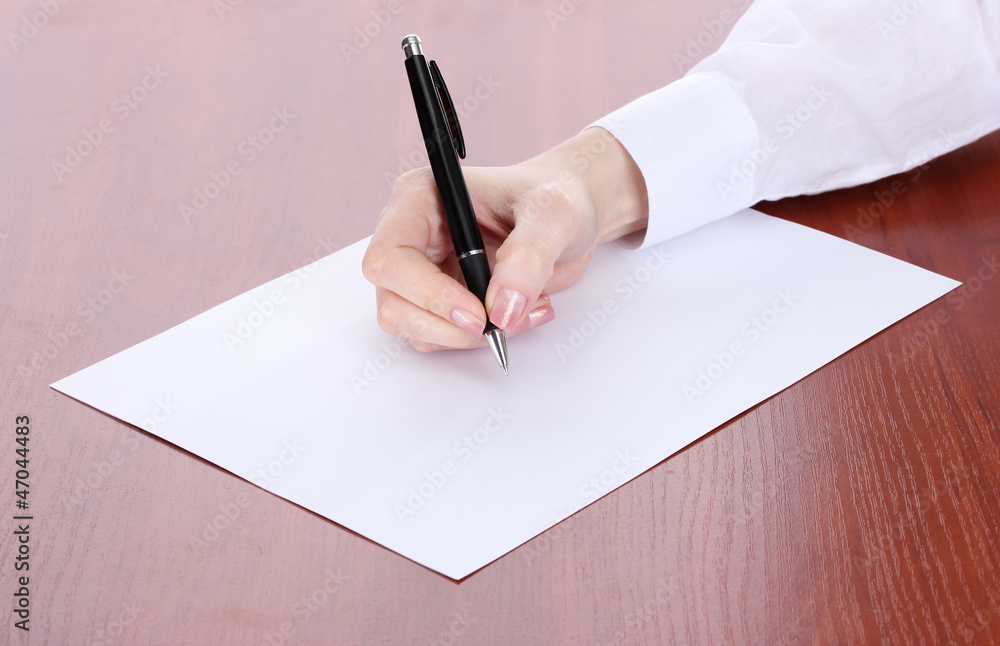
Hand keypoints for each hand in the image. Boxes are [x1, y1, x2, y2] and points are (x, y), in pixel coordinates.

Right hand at [361, 127, 648, 351]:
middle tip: (503, 323)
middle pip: (393, 301)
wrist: (571, 215)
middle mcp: (409, 235)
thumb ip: (528, 256)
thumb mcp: (554, 215)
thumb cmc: (555, 196)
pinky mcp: (438, 300)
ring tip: (522, 312)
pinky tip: (518, 313)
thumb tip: (501, 307)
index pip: (390, 257)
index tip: (476, 312)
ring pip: (411, 326)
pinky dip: (477, 338)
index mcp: (418, 199)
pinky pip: (438, 336)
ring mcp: (420, 271)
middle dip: (448, 324)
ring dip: (465, 335)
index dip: (427, 292)